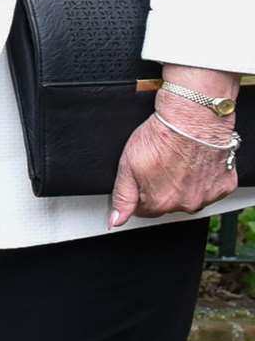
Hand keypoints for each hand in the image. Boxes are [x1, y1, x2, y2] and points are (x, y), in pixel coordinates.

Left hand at [110, 66, 242, 226]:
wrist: (192, 120)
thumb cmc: (160, 137)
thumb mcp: (127, 165)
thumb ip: (122, 196)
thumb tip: (115, 221)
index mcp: (159, 202)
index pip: (144, 209)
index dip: (139, 192)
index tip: (142, 177)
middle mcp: (185, 204)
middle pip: (168, 203)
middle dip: (161, 188)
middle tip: (160, 165)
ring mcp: (206, 196)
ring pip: (190, 196)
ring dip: (184, 184)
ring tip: (178, 161)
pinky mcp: (224, 185)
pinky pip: (211, 187)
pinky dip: (204, 178)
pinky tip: (196, 162)